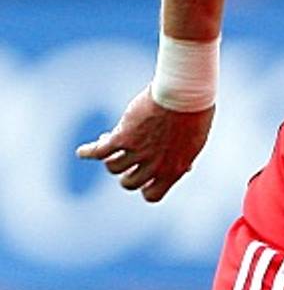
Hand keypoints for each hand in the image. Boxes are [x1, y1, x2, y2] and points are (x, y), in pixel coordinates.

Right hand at [76, 88, 213, 201]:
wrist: (184, 94)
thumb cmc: (194, 115)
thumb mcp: (193, 143)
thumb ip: (184, 159)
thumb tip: (186, 169)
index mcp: (173, 171)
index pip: (152, 195)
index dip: (145, 187)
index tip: (144, 177)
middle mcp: (155, 166)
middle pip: (129, 183)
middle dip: (126, 171)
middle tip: (127, 157)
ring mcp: (138, 152)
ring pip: (113, 167)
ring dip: (110, 157)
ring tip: (109, 144)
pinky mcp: (123, 137)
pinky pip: (99, 151)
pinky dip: (89, 152)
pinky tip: (82, 152)